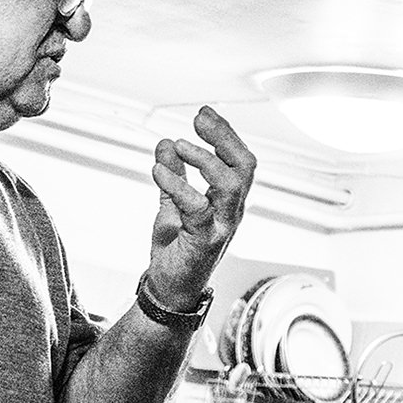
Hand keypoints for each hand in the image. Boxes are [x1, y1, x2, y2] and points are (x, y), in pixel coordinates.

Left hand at [146, 106, 256, 304]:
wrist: (168, 290)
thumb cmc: (176, 250)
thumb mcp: (171, 206)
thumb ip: (173, 177)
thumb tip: (164, 144)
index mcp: (227, 200)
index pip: (238, 160)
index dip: (224, 134)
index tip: (203, 113)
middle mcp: (231, 211)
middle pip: (244, 166)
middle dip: (223, 137)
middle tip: (199, 118)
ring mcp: (222, 226)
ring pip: (230, 184)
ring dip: (204, 159)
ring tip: (178, 145)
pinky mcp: (205, 241)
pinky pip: (198, 208)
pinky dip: (178, 186)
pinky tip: (158, 171)